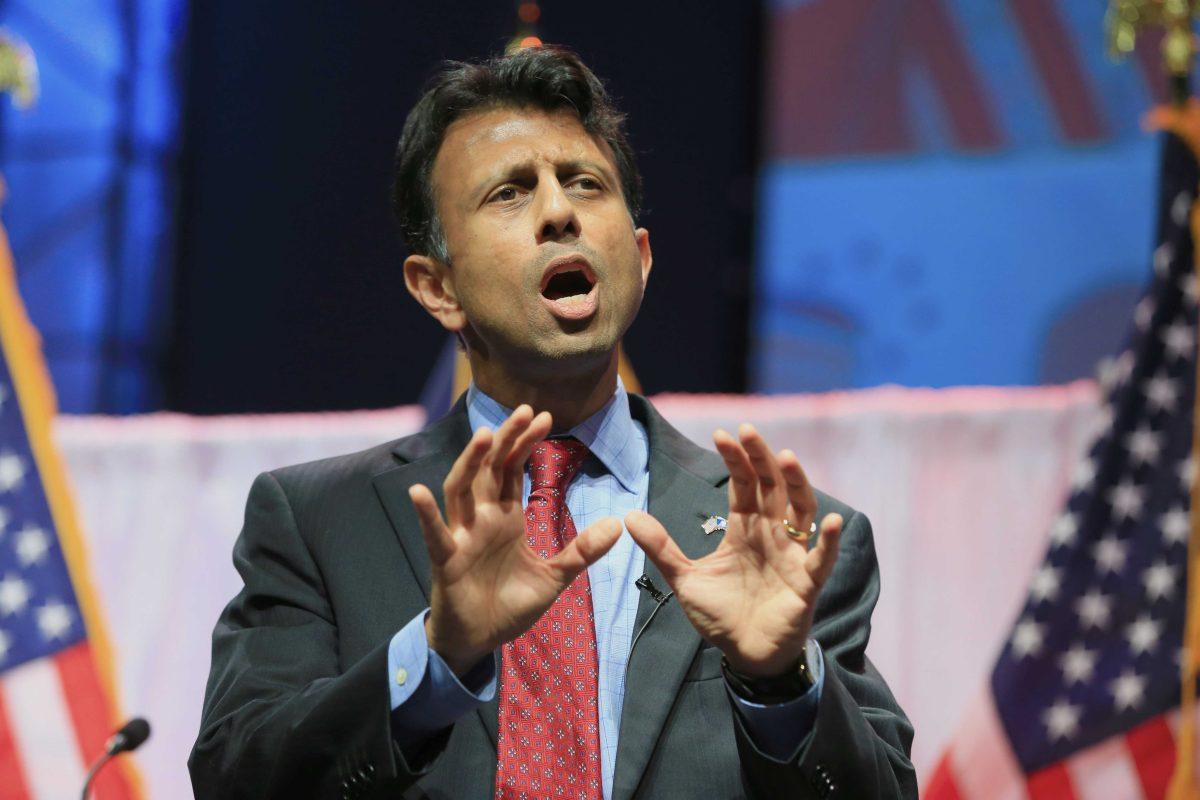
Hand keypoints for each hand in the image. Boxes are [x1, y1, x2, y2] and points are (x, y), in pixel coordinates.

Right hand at [408, 405, 622, 674]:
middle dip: (507, 439)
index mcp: (506, 517)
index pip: (514, 469)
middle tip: (525, 410)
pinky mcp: (446, 559)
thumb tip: (618, 524)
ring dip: (471, 462)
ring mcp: (462, 535)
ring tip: (486, 435)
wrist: (480, 640)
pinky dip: (425, 514)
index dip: (526, 443)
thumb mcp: (554, 577)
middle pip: (491, 468)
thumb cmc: (509, 605)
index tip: (545, 417)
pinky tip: (419, 492)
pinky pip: (435, 533)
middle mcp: (482, 518)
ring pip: (461, 489)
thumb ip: (582, 551)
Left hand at [625, 424, 841, 677]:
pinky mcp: (806, 582)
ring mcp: (791, 555)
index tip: (722, 434)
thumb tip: (628, 515)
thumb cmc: (720, 615)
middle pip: (770, 487)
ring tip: (787, 458)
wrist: (745, 655)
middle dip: (760, 458)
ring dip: (796, 484)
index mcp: (744, 529)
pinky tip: (832, 521)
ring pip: (800, 510)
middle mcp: (771, 534)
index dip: (735, 460)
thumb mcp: (685, 578)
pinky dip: (829, 540)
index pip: (743, 485)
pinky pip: (822, 558)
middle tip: (748, 431)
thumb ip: (661, 547)